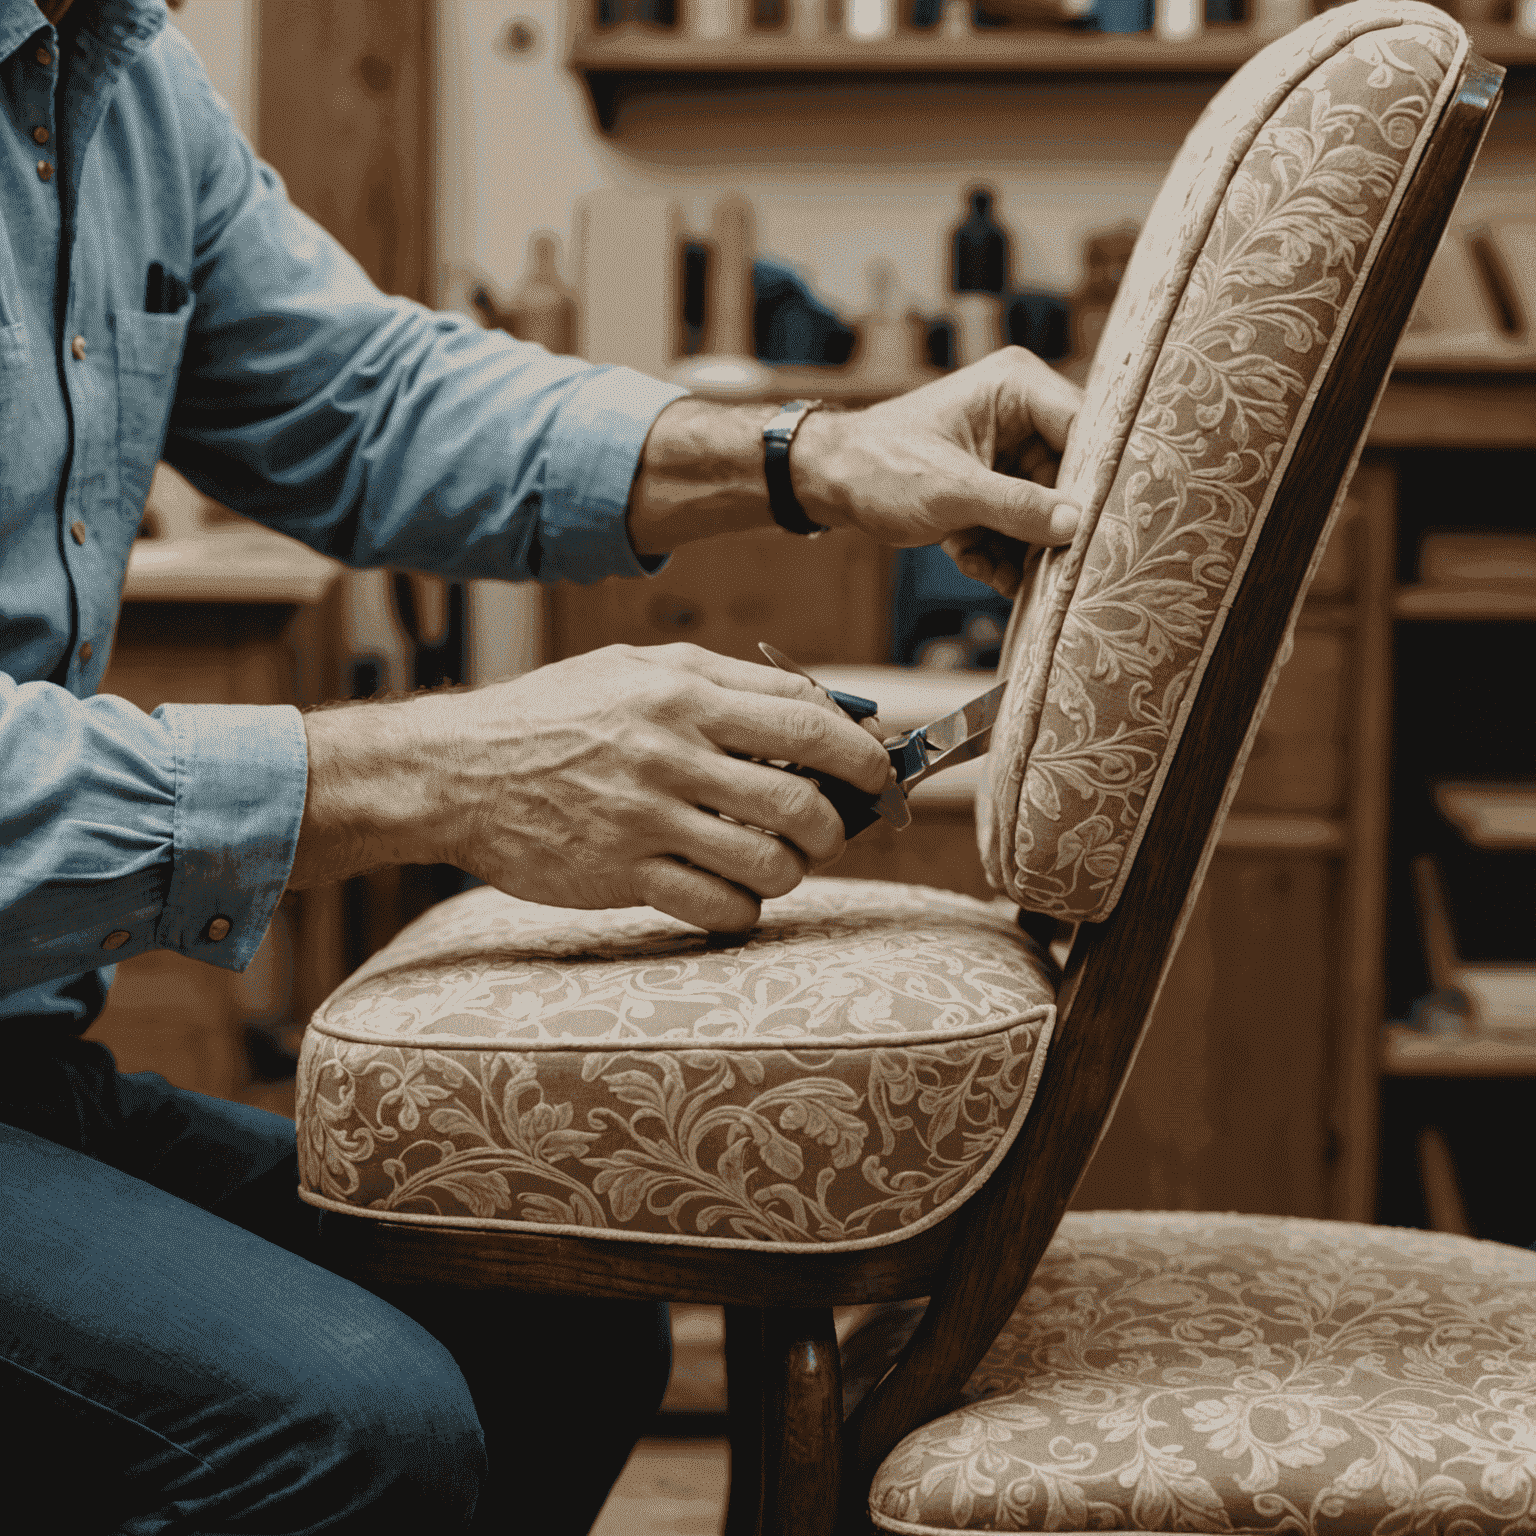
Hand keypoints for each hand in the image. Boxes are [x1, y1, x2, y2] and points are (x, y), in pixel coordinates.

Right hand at [293, 644, 891, 931]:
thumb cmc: (556, 714)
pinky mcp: (623, 875)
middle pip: (803, 803)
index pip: (810, 725)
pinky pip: (719, 908)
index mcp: (684, 694)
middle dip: (836, 825)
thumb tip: (826, 710)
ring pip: (770, 864)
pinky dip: (743, 909)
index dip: (863, 755)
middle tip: (828, 830)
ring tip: (773, 862)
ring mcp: (648, 819)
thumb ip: (730, 683)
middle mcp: (672, 753)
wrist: (458, 772)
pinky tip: (730, 895)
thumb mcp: (638, 669)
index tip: (878, 775)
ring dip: (790, 871)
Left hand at [795, 347, 1083, 597]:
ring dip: (1021, 549)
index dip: (1097, 479)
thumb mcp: (951, 490)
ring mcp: (1006, 453)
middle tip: (1052, 569)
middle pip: (1069, 478)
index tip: (1104, 526)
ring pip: (1043, 511)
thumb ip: (1017, 507)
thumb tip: (1077, 524)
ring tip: (995, 569)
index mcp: (1016, 387)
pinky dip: (999, 553)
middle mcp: (1019, 414)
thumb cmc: (879, 466)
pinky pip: (1016, 526)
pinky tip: (977, 565)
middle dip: (1051, 528)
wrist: (826, 483)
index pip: (1087, 430)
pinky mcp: (991, 487)